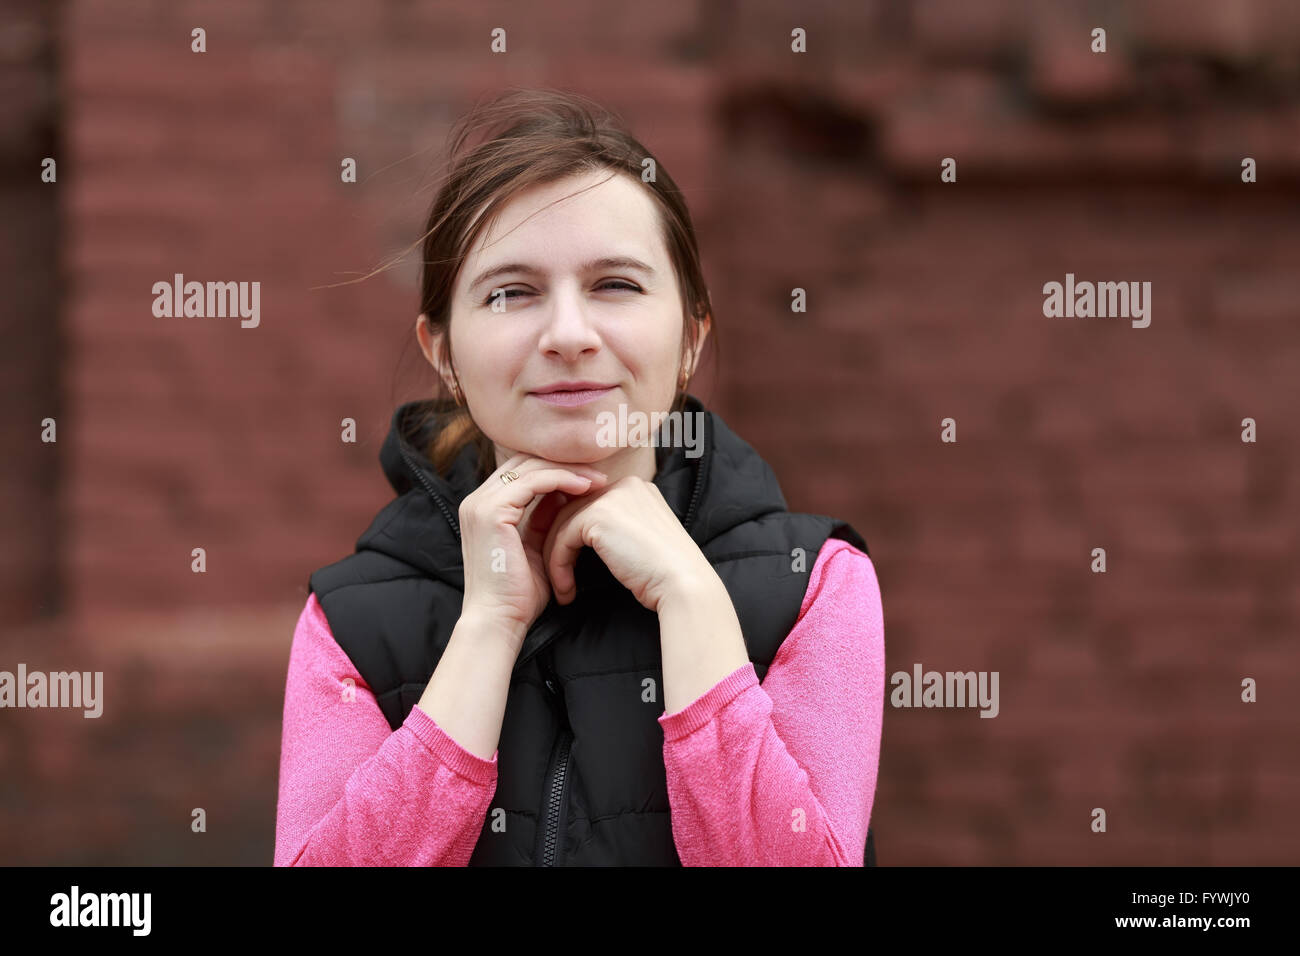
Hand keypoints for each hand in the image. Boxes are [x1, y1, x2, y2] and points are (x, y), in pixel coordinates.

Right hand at [458, 454, 608, 640]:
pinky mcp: (491, 511)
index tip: (591, 479)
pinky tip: (585, 487)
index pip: (523, 472)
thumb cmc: (519, 594)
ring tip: (599, 480)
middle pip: (526, 462)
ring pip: (531, 467)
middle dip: (565, 465)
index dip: (558, 470)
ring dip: (569, 470)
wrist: (499, 620)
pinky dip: (562, 480)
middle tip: (600, 474)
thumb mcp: (535, 546)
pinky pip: (533, 482)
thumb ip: (543, 518)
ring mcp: (481, 503)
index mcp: (485, 507)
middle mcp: (477, 500)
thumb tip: (565, 494)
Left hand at [541, 476, 713, 613]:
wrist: (682, 583)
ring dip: (556, 559)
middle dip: (561, 545)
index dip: (576, 535)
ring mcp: (611, 497)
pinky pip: (563, 538)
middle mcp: (625, 485)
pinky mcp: (598, 515)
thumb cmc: (666, 573)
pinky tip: (566, 588)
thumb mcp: (641, 541)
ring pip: (564, 523)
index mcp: (637, 489)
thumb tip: (586, 539)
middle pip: (575, 510)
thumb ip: (618, 529)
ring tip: (562, 589)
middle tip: (560, 578)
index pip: (592, 504)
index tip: (571, 565)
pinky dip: (558, 564)